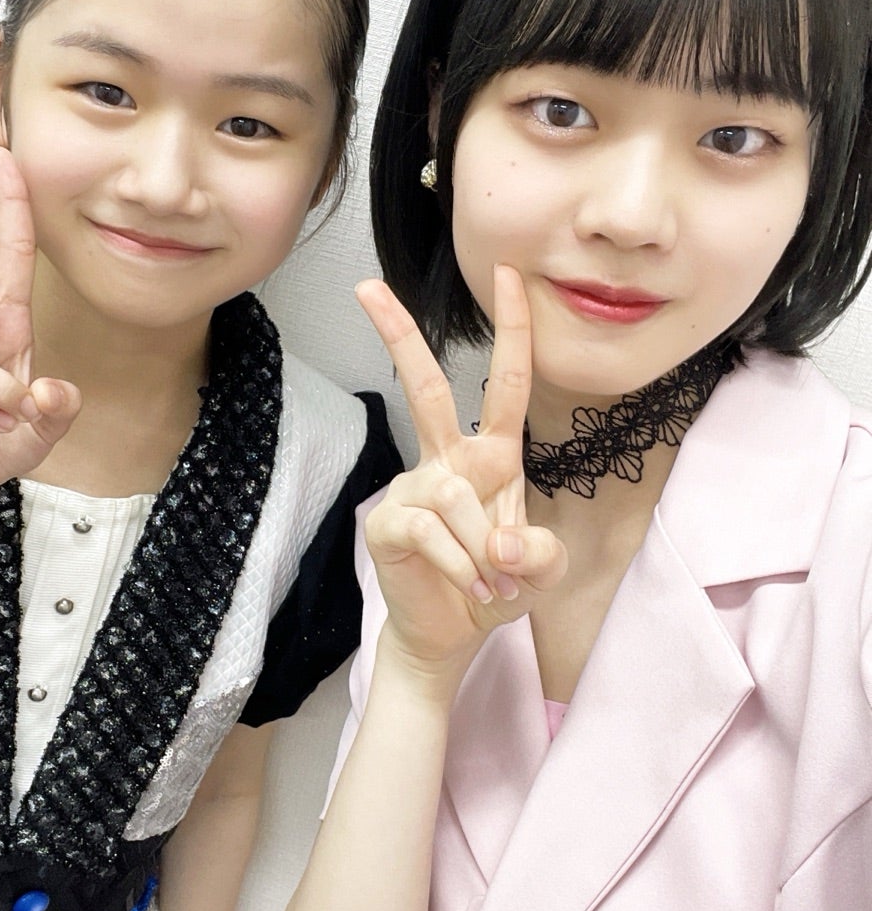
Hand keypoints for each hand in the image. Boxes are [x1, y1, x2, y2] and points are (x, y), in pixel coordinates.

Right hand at [358, 265, 565, 676]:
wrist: (452, 637)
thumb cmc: (497, 588)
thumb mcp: (542, 572)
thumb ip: (544, 555)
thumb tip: (506, 544)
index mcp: (493, 456)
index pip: (505, 383)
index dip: (513, 329)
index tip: (509, 274)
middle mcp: (449, 460)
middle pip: (426, 387)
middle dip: (398, 335)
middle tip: (366, 287)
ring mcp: (414, 489)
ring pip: (452, 492)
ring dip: (482, 545)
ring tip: (495, 585)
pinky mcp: (389, 522)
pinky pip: (428, 530)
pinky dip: (459, 563)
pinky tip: (471, 588)